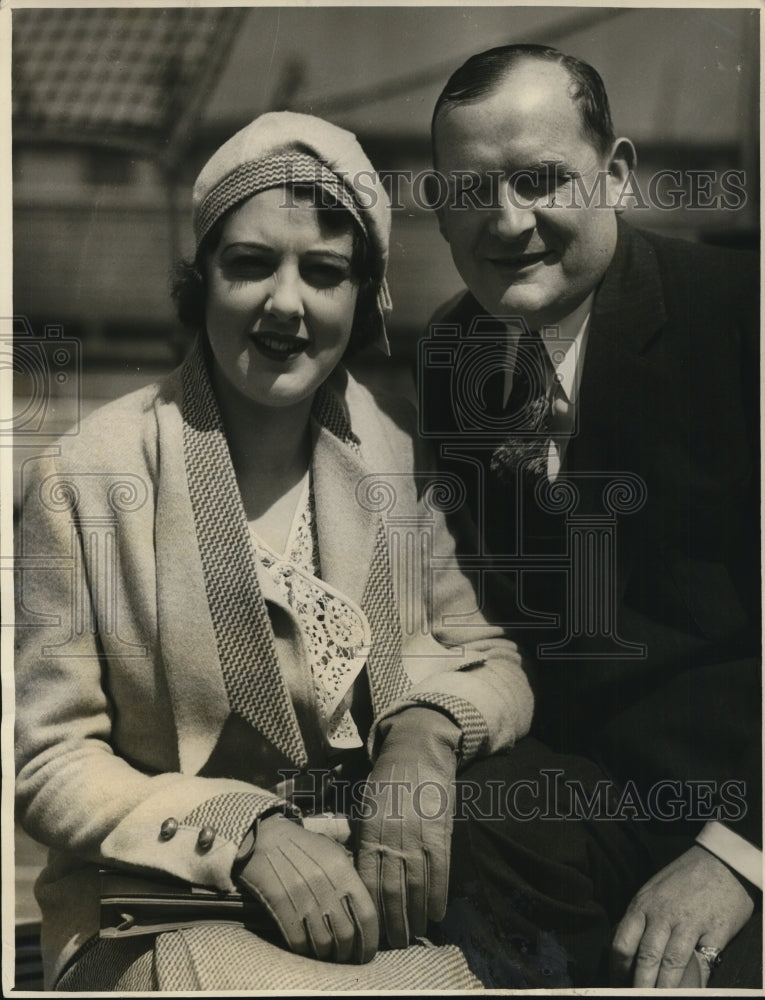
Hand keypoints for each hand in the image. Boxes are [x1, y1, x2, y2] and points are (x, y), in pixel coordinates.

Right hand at [237, 814, 377, 962]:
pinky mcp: (280, 906)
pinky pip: (298, 941)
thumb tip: (363, 910)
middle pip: (346, 934)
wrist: (264, 838)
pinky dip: (306, 951)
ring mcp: (301, 897)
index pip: (366, 914)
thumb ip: (349, 878)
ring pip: (323, 943)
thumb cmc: (302, 846)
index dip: (370, 940)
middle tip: (348, 959)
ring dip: (328, 956)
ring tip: (329, 956)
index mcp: (342, 869)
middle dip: (349, 954)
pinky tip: (309, 949)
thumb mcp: (332, 851)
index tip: (367, 952)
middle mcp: (324, 884)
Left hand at [356, 708, 459, 947]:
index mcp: (369, 832)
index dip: (371, 909)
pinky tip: (438, 914)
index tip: (373, 928)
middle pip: (391, 891)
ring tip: (416, 934)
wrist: (416, 751)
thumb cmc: (387, 779)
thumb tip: (361, 873)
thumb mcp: (366, 806)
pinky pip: (440, 872)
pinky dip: (439, 896)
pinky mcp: (440, 833)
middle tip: (396, 943)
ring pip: (416, 887)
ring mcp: (417, 837)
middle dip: (394, 922)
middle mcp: (392, 838)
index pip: (367, 881)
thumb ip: (364, 838)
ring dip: (417, 915)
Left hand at [611, 844, 753, 987]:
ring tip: (661, 999)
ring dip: (665, 988)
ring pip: (671, 964)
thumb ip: (641, 917)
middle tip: (637, 997)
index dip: (618, 968)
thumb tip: (627, 947)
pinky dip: (697, 983)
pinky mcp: (715, 931)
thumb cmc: (684, 877)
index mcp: (643, 905)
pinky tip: (692, 991)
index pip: (623, 942)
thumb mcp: (653, 890)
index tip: (618, 983)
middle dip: (640, 984)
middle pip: (646, 957)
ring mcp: (690, 923)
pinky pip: (704, 964)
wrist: (721, 861)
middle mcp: (663, 914)